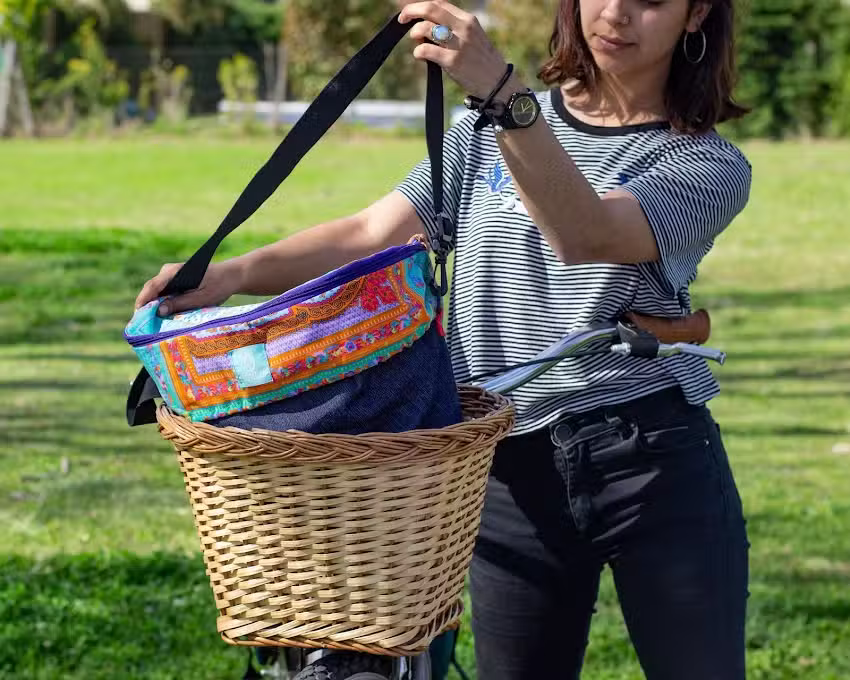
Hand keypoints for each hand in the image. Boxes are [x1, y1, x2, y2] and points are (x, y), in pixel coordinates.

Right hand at [134, 260, 242, 316]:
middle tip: (141, 326)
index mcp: (174, 272)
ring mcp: (171, 276)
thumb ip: (180, 303)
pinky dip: (161, 304)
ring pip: (156, 293)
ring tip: (149, 324)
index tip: (138, 316)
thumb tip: (159, 311)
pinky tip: (161, 317)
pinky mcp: (175, 282)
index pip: (152, 286)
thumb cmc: (218, 285)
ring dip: (153, 307)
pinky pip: (164, 293)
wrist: (230, 276)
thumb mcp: (201, 298)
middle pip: (151, 290)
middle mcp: (169, 271)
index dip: (143, 301)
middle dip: (145, 307)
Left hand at [398, 1, 512, 98]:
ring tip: (419, 43)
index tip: (410, 12)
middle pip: (430, 9)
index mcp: (468, 20)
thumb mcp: (472, 37)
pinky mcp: (453, 61)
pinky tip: (421, 56)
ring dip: (415, 34)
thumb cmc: (481, 62)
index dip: (421, 6)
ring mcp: (458, 44)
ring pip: (425, 28)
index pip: (439, 4)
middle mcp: (464, 28)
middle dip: (411, 12)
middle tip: (402, 20)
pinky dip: (418, 52)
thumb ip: (453, 28)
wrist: (497, 83)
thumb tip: (426, 26)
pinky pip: (425, 50)